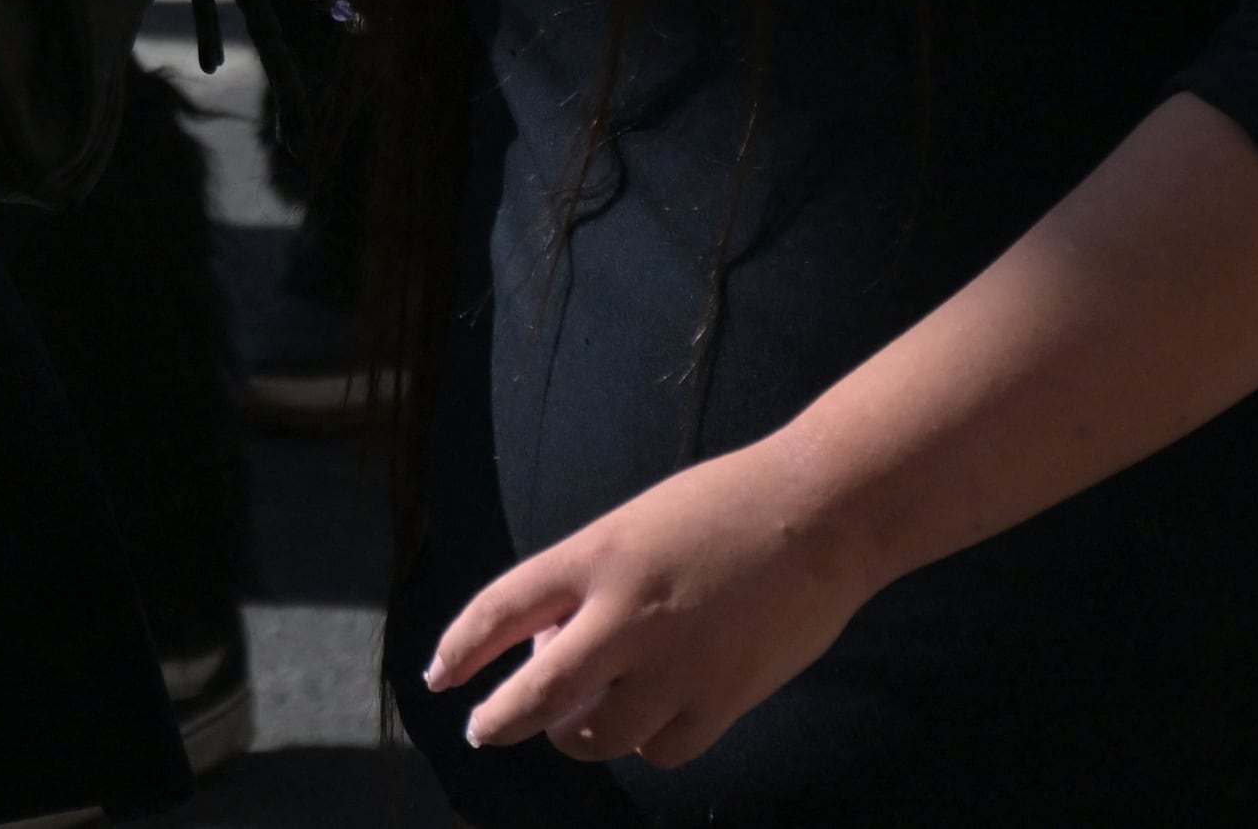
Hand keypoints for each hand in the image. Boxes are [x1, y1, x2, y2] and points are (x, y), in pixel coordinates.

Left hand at [427, 441, 878, 767]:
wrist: (819, 517)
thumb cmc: (722, 507)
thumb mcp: (633, 526)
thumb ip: (591, 583)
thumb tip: (560, 648)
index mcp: (595, 555)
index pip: (499, 607)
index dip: (460, 647)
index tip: (438, 676)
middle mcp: (624, 616)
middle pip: (538, 693)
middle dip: (499, 720)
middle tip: (484, 729)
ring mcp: (675, 665)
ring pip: (596, 735)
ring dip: (575, 735)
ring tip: (578, 721)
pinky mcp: (723, 699)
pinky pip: (662, 750)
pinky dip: (644, 744)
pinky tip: (646, 724)